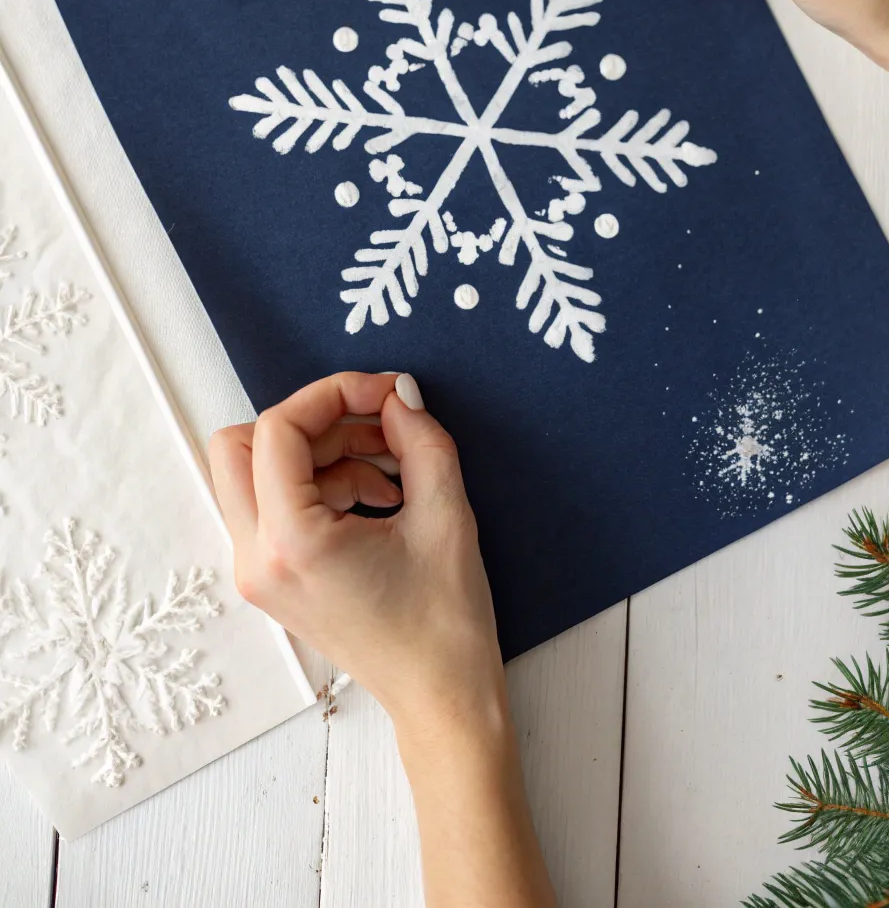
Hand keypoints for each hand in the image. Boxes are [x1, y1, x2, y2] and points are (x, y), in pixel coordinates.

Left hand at [211, 376, 557, 907]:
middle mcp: (255, 558)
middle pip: (240, 445)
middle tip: (374, 426)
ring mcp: (256, 572)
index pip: (277, 430)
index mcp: (290, 542)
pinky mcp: (271, 578)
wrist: (441, 698)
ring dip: (321, 452)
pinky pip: (274, 503)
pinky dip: (321, 482)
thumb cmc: (446, 619)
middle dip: (312, 422)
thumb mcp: (446, 513)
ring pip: (255, 473)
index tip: (387, 393)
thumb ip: (420, 438)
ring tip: (392, 470)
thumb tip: (397, 394)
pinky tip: (380, 496)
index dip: (333, 393)